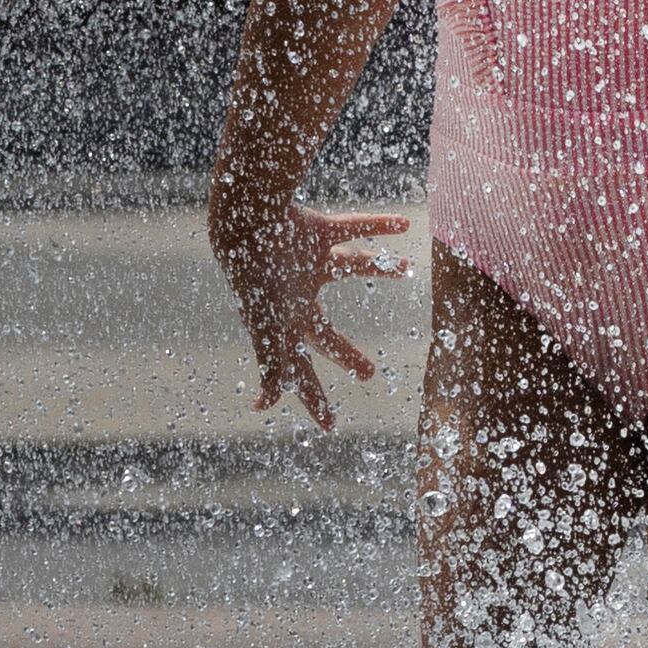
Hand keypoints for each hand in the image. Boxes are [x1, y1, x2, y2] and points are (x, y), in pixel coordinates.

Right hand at [221, 204, 410, 428]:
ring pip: (347, 270)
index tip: (329, 426)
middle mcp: (296, 296)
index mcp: (285, 324)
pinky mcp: (316, 230)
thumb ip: (271, 365)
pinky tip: (403, 226)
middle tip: (369, 374)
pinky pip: (351, 226)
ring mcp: (307, 263)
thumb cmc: (257, 281)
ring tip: (404, 271)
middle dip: (344, 354)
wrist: (244, 222)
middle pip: (325, 333)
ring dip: (378, 269)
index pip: (302, 369)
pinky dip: (377, 224)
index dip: (313, 397)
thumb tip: (263, 407)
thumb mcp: (268, 328)